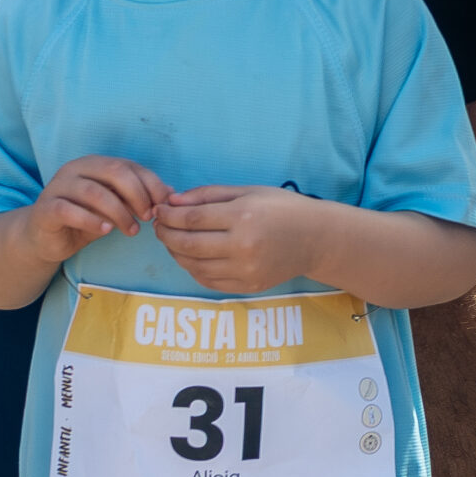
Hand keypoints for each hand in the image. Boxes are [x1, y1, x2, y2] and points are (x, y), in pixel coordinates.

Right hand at [17, 155, 170, 264]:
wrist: (45, 238)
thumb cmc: (85, 219)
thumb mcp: (115, 208)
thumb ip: (137, 198)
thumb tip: (170, 193)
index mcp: (94, 164)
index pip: (128, 165)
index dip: (150, 184)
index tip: (163, 205)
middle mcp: (75, 169)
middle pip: (113, 172)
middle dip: (137, 195)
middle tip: (148, 217)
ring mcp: (58, 187)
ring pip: (93, 192)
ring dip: (119, 212)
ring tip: (132, 230)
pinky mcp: (46, 208)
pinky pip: (69, 210)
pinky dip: (91, 220)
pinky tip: (105, 231)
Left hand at [152, 185, 325, 292]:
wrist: (316, 238)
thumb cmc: (282, 208)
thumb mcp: (247, 191)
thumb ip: (208, 195)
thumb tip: (173, 203)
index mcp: (242, 217)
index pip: (191, 219)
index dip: (168, 215)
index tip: (159, 210)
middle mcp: (242, 246)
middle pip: (188, 244)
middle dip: (166, 235)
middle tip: (159, 226)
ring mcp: (245, 269)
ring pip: (194, 266)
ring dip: (175, 253)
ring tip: (172, 241)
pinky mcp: (248, 285)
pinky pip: (209, 281)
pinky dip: (193, 269)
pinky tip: (190, 257)